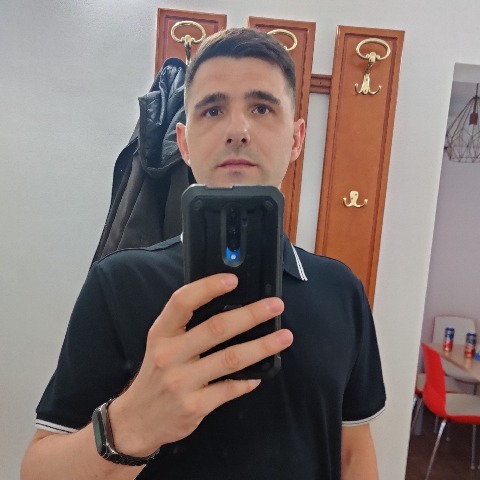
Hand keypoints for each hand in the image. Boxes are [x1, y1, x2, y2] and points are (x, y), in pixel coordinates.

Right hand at [107, 273, 292, 456]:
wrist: (137, 419)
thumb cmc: (157, 374)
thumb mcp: (160, 343)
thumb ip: (186, 325)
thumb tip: (229, 305)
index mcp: (161, 333)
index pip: (182, 302)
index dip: (208, 287)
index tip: (233, 280)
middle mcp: (169, 355)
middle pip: (216, 328)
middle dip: (250, 315)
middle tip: (275, 306)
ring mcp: (182, 382)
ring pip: (230, 358)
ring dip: (261, 346)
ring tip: (284, 337)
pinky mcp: (194, 406)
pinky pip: (230, 389)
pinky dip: (248, 380)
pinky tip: (262, 374)